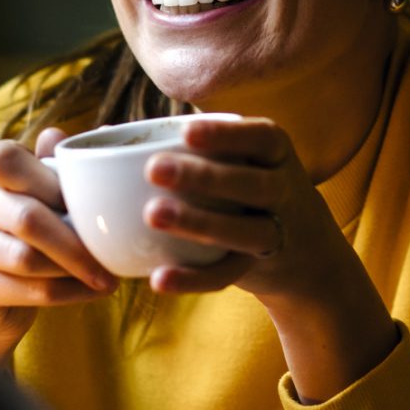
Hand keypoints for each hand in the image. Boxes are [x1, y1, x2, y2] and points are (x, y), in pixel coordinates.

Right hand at [0, 129, 115, 366]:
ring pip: (27, 259)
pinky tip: (89, 292)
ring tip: (106, 277)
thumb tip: (91, 132)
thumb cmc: (33, 229)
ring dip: (74, 271)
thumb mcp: (48, 193)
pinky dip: (67, 293)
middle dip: (77, 243)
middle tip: (113, 259)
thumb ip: (62, 167)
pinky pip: (27, 290)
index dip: (56, 186)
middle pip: (27, 218)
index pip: (13, 162)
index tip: (95, 210)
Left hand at [138, 118, 345, 298]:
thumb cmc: (247, 189)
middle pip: (251, 184)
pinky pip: (226, 274)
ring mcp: (276, 232)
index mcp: (275, 153)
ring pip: (243, 231)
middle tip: (153, 169)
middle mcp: (284, 189)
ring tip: (151, 215)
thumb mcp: (238, 161)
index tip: (186, 131)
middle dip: (204, 176)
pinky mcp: (259, 269)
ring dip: (199, 223)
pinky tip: (157, 278)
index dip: (226, 135)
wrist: (306, 250)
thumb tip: (102, 133)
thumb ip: (186, 147)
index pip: (259, 137)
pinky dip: (193, 278)